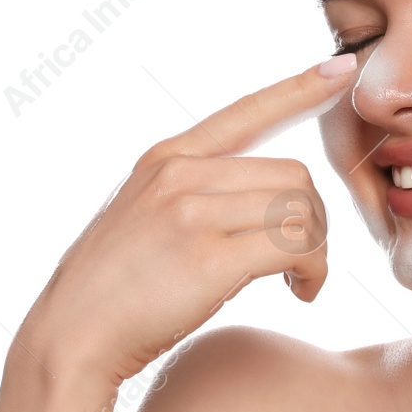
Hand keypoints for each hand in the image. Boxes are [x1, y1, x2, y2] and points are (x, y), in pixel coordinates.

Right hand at [18, 54, 357, 384]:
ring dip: (316, 250)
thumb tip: (257, 197)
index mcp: (166, 157)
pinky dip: (314, 271)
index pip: (247, 110)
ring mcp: (191, 212)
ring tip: (299, 280)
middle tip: (303, 261)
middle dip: (314, 220)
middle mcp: (179, 173)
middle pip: (294, 175)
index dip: (300, 88)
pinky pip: (297, 247)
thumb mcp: (143, 216)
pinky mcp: (209, 257)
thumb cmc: (112, 293)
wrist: (69, 343)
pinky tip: (301, 293)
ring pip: (301, 210)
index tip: (342, 69)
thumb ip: (192, 192)